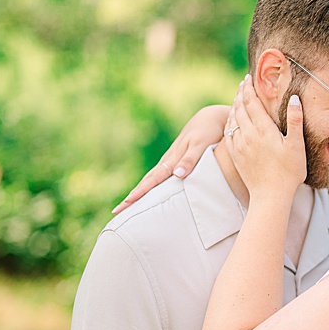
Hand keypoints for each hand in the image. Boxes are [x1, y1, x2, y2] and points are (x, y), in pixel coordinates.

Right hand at [113, 103, 231, 213]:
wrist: (212, 118)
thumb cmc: (208, 131)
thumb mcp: (201, 144)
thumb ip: (190, 159)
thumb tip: (177, 175)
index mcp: (172, 160)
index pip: (152, 180)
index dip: (139, 193)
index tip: (126, 203)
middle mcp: (168, 162)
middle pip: (146, 182)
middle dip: (131, 197)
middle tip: (116, 211)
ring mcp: (171, 161)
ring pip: (152, 180)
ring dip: (140, 193)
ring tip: (128, 206)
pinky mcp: (176, 161)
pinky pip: (160, 177)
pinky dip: (152, 187)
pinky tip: (150, 194)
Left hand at [226, 76, 307, 200]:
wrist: (270, 196)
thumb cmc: (289, 172)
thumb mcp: (296, 145)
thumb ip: (294, 121)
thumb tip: (294, 98)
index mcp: (262, 130)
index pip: (251, 102)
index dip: (249, 88)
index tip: (248, 77)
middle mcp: (247, 135)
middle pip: (239, 107)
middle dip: (240, 93)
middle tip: (243, 83)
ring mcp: (239, 145)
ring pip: (232, 119)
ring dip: (234, 106)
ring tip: (238, 97)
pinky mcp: (235, 155)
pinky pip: (228, 133)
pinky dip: (229, 121)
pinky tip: (232, 119)